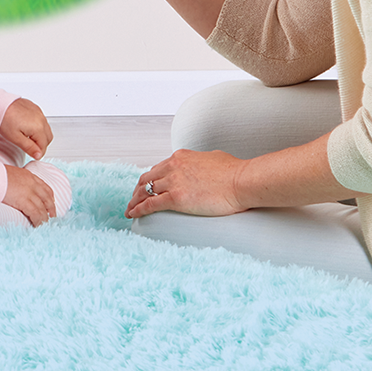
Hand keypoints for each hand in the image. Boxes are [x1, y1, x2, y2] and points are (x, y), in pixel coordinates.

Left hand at [0, 97, 51, 159]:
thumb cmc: (5, 120)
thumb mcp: (15, 138)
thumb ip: (29, 148)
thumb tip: (38, 155)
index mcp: (38, 128)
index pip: (44, 146)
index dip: (37, 153)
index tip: (31, 154)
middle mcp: (41, 119)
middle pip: (48, 138)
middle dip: (41, 144)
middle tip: (29, 147)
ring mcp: (39, 113)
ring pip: (46, 129)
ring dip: (40, 135)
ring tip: (26, 136)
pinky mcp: (35, 108)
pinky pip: (42, 120)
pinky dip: (38, 126)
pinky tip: (27, 127)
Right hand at [3, 164, 56, 225]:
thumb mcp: (10, 175)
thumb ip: (16, 183)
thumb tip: (14, 191)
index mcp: (28, 176)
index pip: (44, 187)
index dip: (49, 197)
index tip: (50, 204)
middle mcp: (31, 183)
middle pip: (47, 197)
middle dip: (51, 208)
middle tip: (52, 217)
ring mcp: (29, 191)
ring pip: (42, 207)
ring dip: (45, 217)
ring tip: (46, 225)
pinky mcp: (24, 200)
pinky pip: (36, 213)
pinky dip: (39, 220)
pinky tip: (39, 225)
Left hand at [125, 149, 247, 218]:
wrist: (241, 181)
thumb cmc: (234, 172)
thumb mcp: (212, 158)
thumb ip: (201, 162)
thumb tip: (203, 166)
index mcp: (180, 156)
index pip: (157, 168)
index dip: (149, 179)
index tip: (146, 187)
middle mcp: (173, 166)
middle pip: (146, 178)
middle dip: (137, 190)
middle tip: (133, 199)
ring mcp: (173, 181)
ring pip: (144, 191)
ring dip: (134, 201)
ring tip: (130, 209)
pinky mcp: (176, 198)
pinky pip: (150, 204)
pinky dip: (138, 209)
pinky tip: (133, 214)